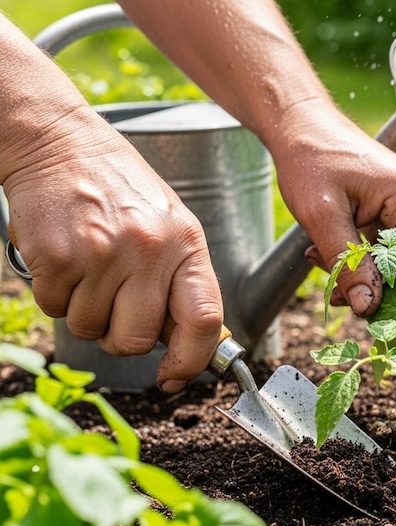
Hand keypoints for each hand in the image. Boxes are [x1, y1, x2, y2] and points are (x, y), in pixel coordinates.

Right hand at [2, 108, 223, 392]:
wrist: (59, 141)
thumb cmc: (118, 187)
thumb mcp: (169, 223)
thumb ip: (179, 278)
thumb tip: (187, 342)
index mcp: (187, 243)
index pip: (205, 319)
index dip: (192, 361)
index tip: (175, 378)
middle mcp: (150, 250)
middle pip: (139, 340)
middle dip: (122, 339)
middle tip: (113, 309)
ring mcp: (102, 254)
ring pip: (91, 328)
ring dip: (85, 311)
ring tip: (88, 268)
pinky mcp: (57, 256)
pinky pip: (54, 308)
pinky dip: (54, 294)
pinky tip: (64, 258)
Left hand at [268, 99, 395, 322]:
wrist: (298, 123)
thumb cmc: (310, 157)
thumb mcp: (322, 215)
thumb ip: (347, 263)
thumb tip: (367, 308)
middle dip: (380, 287)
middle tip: (343, 299)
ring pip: (395, 260)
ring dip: (362, 273)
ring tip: (322, 262)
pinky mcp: (390, 210)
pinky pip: (382, 248)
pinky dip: (357, 258)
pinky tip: (325, 253)